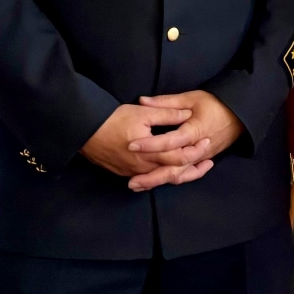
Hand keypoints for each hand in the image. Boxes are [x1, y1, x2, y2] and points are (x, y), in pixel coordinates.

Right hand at [81, 101, 196, 179]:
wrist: (85, 132)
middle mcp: (144, 168)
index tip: (207, 142)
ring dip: (180, 176)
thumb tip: (187, 115)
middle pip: (174, 174)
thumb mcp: (143, 112)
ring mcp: (134, 173)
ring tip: (194, 170)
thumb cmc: (114, 120)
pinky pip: (149, 180)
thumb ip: (167, 114)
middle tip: (208, 162)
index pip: (180, 157)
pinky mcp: (125, 173)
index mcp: (151, 153)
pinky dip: (162, 178)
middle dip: (193, 169)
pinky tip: (169, 173)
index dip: (196, 151)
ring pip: (162, 180)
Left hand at [124, 92, 245, 191]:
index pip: (169, 142)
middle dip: (151, 176)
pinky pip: (184, 174)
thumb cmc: (215, 104)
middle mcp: (197, 150)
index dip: (150, 144)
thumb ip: (167, 102)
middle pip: (173, 168)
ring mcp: (200, 159)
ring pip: (178, 175)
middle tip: (130, 181)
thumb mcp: (192, 98)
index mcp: (194, 132)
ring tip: (137, 186)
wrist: (240, 116)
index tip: (131, 145)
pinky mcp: (201, 162)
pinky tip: (153, 183)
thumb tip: (143, 101)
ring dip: (157, 182)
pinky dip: (168, 180)